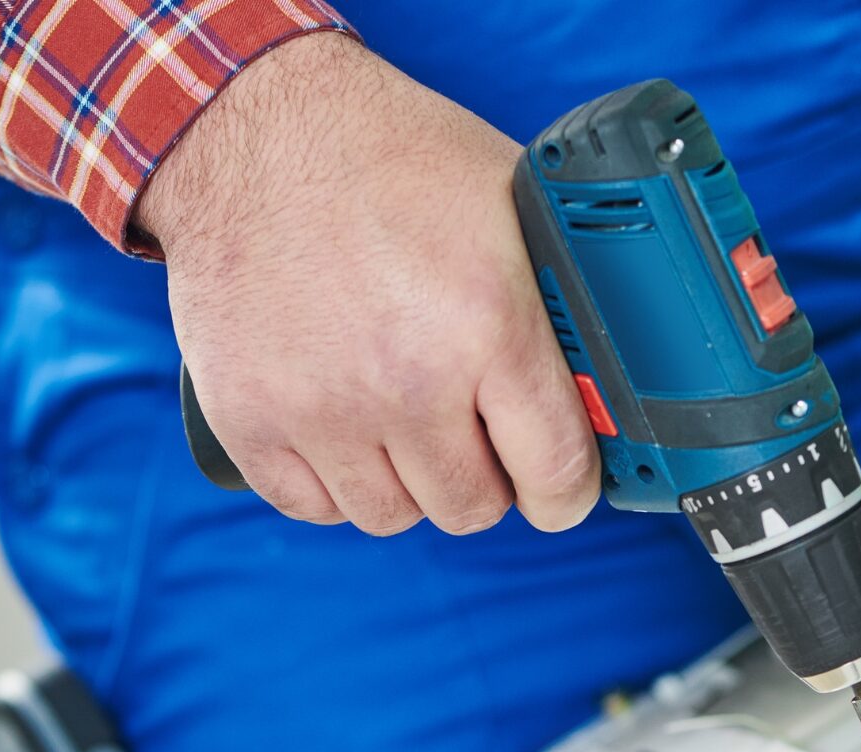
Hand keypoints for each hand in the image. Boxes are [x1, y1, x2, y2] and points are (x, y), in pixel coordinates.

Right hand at [136, 33, 597, 535]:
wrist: (254, 127)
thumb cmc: (390, 158)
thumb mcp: (510, 207)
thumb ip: (562, 301)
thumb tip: (612, 373)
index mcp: (490, 325)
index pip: (555, 474)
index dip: (567, 493)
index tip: (559, 488)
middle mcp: (407, 379)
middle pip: (471, 508)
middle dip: (484, 477)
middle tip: (472, 430)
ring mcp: (321, 406)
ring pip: (391, 516)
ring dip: (406, 481)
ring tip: (402, 416)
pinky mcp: (248, 417)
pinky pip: (311, 506)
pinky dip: (332, 480)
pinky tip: (344, 425)